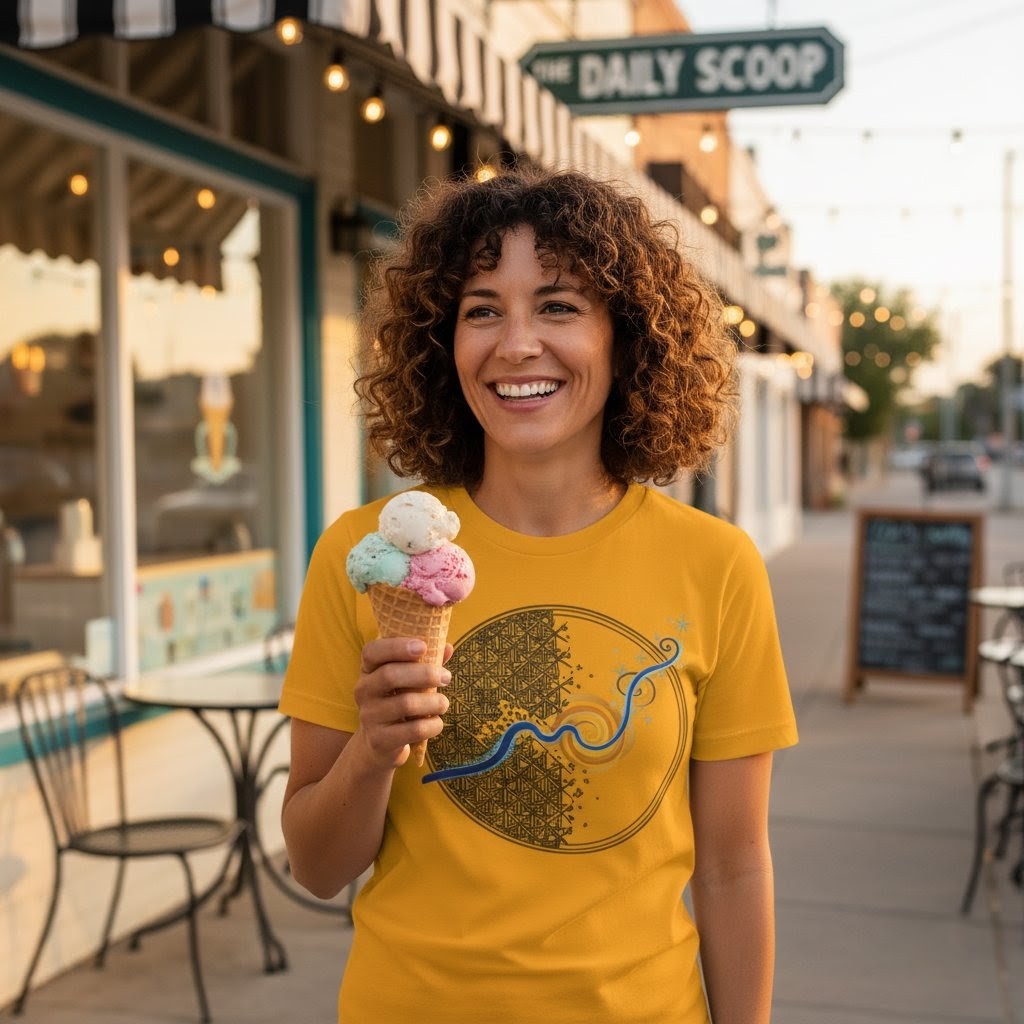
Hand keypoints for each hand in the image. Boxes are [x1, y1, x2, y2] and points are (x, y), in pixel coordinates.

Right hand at [353, 637, 451, 767]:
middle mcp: (363, 691)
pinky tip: (437, 722)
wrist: (379, 744)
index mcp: (368, 670)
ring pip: (405, 704)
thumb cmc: (399, 702)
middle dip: (425, 674)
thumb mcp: (407, 680)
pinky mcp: (379, 740)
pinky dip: (432, 725)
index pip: (372, 651)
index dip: (396, 646)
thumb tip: (447, 647)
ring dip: (434, 702)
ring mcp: (369, 716)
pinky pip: (413, 730)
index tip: (423, 646)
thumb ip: (425, 662)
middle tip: (446, 677)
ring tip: (443, 703)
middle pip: (390, 675)